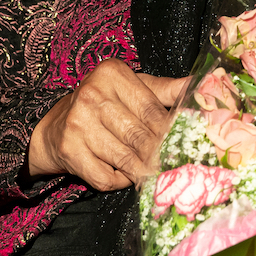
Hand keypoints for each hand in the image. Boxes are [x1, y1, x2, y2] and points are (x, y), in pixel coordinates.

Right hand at [27, 58, 188, 190]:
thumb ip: (166, 90)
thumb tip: (205, 85)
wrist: (51, 128)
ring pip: (125, 158)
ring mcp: (78, 123)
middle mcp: (93, 95)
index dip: (171, 130)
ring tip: (156, 174)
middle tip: (176, 166)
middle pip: (140, 135)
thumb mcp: (132, 88)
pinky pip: (104, 176)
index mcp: (112, 74)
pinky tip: (124, 176)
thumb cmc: (102, 104)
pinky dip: (119, 181)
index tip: (185, 144)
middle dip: (160, 155)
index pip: (152, 109)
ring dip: (144, 172)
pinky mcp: (68, 150)